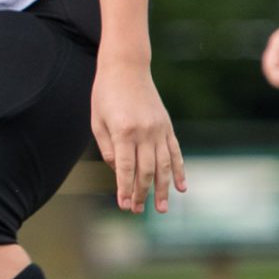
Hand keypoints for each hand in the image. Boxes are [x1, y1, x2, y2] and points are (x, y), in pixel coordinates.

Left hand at [89, 55, 185, 214]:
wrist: (126, 67)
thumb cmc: (105, 94)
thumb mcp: (97, 121)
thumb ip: (107, 148)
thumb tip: (118, 171)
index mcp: (124, 132)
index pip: (125, 168)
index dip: (125, 189)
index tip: (124, 205)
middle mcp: (144, 132)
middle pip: (145, 171)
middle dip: (141, 193)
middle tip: (137, 210)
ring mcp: (159, 129)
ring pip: (163, 165)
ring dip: (163, 189)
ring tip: (161, 208)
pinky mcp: (167, 126)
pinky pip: (175, 152)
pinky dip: (179, 170)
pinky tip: (181, 187)